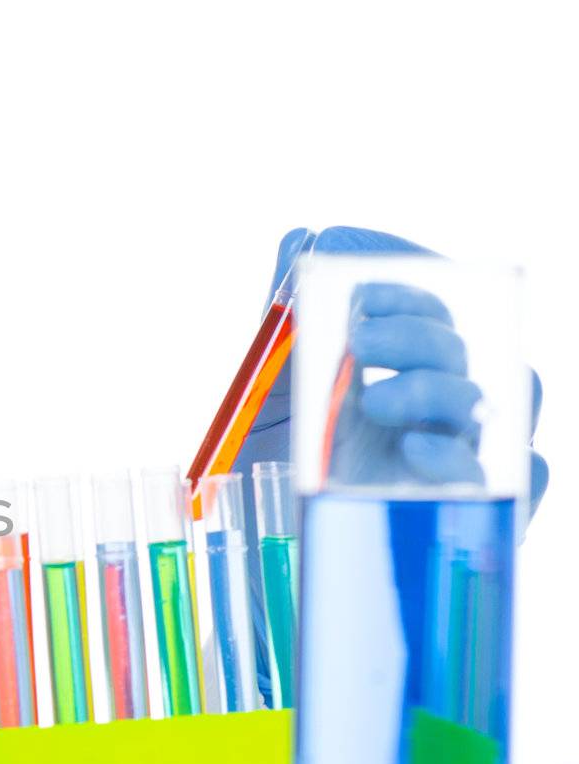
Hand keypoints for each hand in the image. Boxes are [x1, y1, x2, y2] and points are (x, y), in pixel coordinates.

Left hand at [239, 225, 547, 514]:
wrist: (252, 521)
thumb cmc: (275, 442)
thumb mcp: (268, 375)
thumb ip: (288, 308)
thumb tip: (302, 242)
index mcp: (412, 364)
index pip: (444, 313)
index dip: (414, 297)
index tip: (361, 299)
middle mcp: (446, 407)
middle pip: (475, 356)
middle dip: (421, 340)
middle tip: (361, 344)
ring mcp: (465, 457)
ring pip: (508, 407)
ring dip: (444, 392)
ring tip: (375, 401)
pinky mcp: (468, 512)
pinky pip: (511, 485)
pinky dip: (470, 462)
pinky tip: (417, 454)